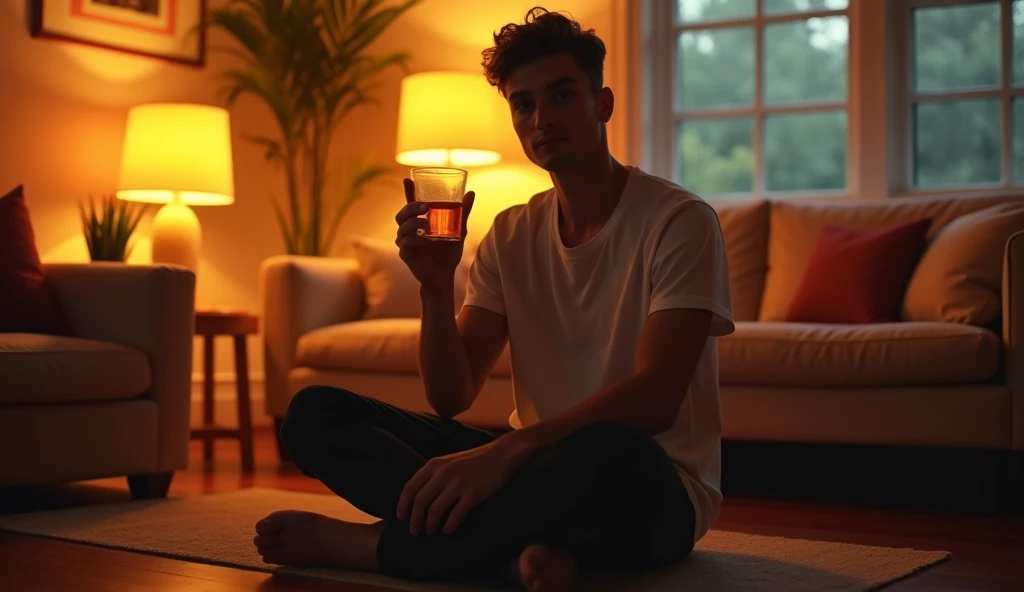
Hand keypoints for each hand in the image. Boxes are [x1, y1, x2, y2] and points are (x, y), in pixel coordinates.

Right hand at [395, 178, 474, 291]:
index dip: (407, 192)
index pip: (410, 204)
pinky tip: (424, 241)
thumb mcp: (459, 230)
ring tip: (426, 224)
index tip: (407, 179)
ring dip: (413, 224)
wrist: (445, 276)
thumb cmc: (449, 252)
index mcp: (419, 222)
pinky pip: (405, 245)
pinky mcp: (407, 255)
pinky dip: (414, 241)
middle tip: (425, 206)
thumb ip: (462, 212)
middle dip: (411, 207)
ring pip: (402, 228)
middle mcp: (409, 231)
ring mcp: (406, 243)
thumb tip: (470, 193)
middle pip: (401, 214)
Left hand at [396, 438, 520, 535]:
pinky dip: (449, 526)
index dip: (403, 505)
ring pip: (435, 511)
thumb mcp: (449, 461)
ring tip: (431, 532)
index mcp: (434, 465)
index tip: (401, 517)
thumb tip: (420, 496)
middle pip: (420, 502)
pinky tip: (448, 530)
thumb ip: (435, 475)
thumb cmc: (475, 459)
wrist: (502, 454)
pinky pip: (456, 515)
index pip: (410, 487)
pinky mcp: (474, 493)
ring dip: (430, 525)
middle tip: (415, 531)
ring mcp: (458, 483)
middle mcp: (443, 473)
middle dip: (415, 520)